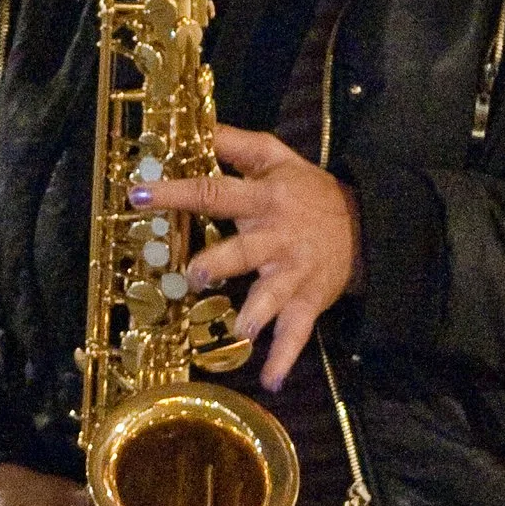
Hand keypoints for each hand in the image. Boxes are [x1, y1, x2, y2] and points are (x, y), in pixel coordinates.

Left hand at [146, 125, 360, 391]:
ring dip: (255, 313)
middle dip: (219, 263)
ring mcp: (292, 273)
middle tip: (195, 276)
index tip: (139, 196)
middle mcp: (275, 237)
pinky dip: (284, 358)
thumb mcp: (277, 158)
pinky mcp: (307, 302)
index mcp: (263, 199)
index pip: (215, 191)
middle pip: (244, 250)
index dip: (177, 193)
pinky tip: (270, 381)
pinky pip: (296, 333)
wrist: (365, 227)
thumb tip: (197, 124)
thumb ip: (235, 144)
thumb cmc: (308, 192)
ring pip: (271, 295)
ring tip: (241, 332)